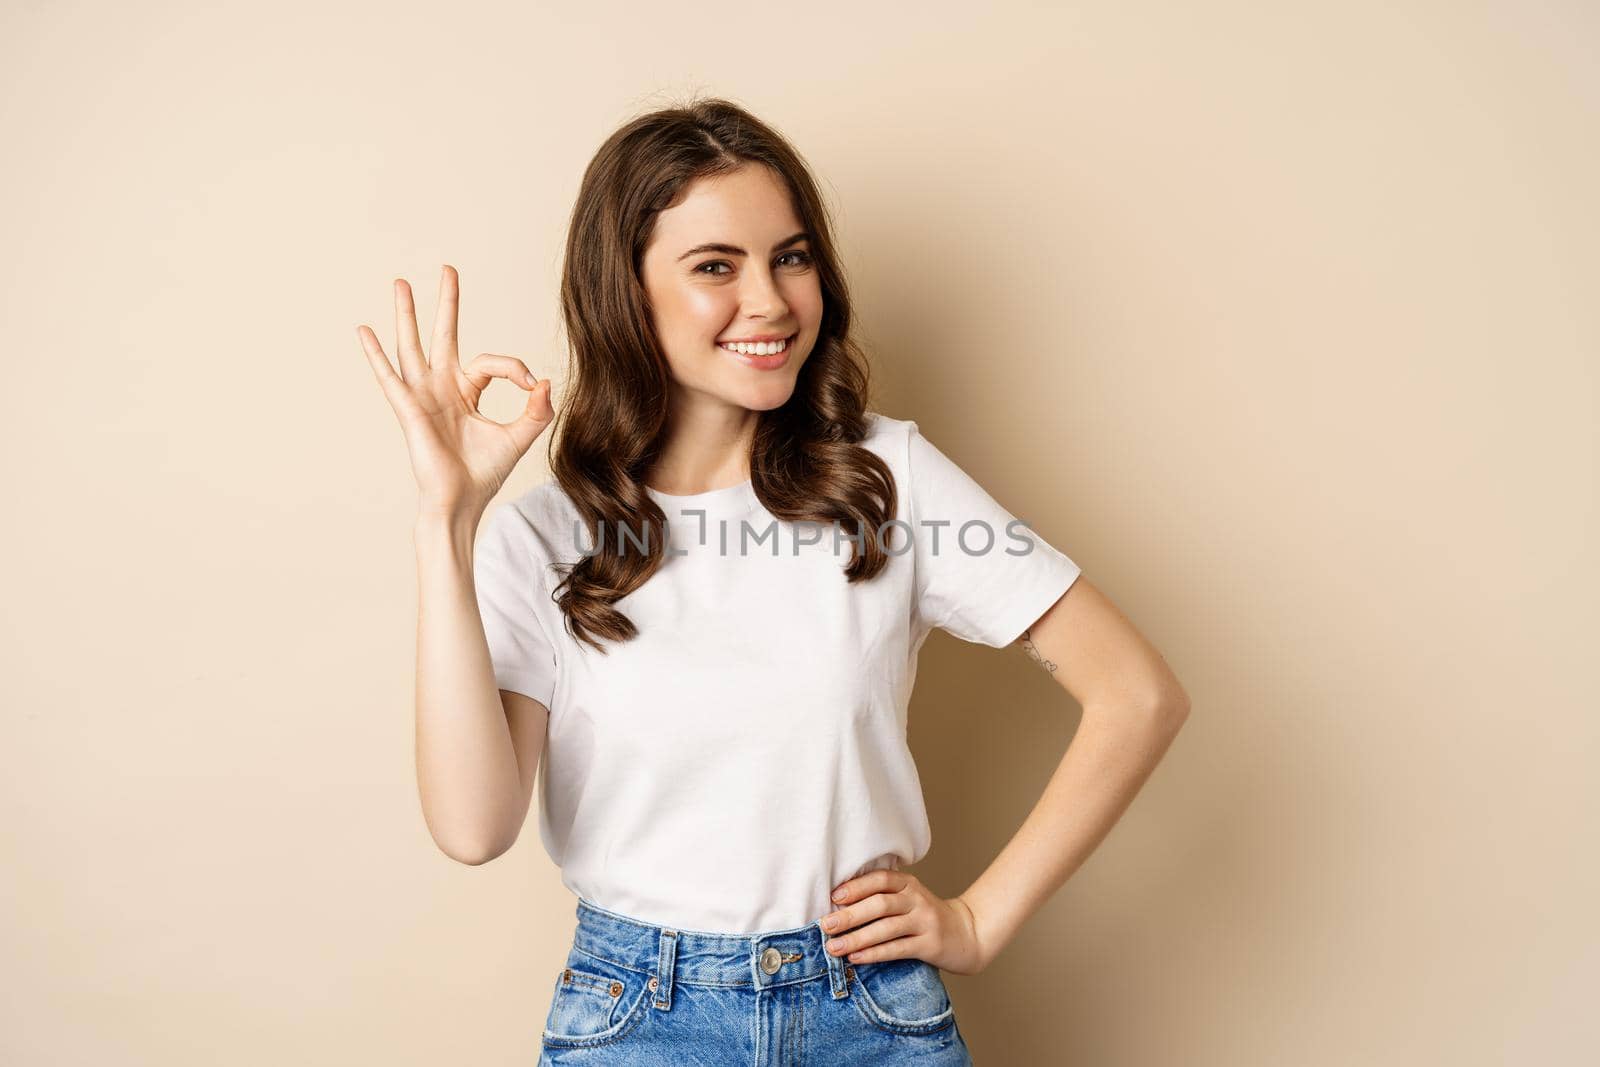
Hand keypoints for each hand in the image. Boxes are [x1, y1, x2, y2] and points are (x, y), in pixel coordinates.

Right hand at [357, 264, 553, 518]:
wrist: (462, 501)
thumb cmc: (485, 473)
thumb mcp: (520, 436)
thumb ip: (536, 409)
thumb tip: (545, 381)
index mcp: (467, 392)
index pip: (492, 363)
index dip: (515, 368)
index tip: (532, 386)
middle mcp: (442, 388)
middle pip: (445, 335)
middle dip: (447, 302)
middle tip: (449, 268)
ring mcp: (423, 395)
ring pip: (414, 345)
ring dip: (408, 314)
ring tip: (401, 282)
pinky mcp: (409, 408)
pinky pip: (389, 376)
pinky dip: (375, 354)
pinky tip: (364, 331)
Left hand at [818, 870, 992, 975]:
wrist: (967, 934)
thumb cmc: (926, 916)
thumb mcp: (908, 898)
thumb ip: (882, 897)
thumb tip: (837, 906)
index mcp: (908, 884)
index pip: (880, 879)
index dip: (856, 887)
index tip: (833, 898)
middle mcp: (917, 899)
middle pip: (880, 904)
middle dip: (850, 915)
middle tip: (826, 925)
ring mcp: (925, 922)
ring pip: (887, 928)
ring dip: (857, 938)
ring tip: (834, 947)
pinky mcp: (930, 945)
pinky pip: (898, 949)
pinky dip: (875, 953)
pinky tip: (857, 958)